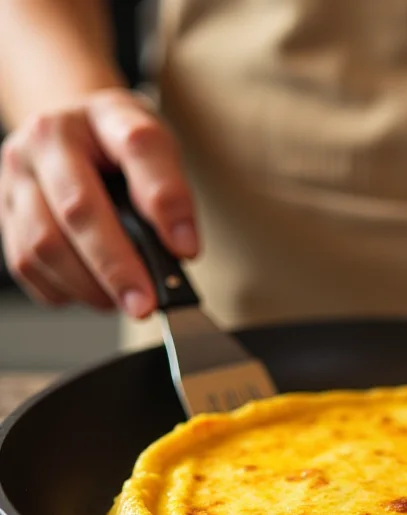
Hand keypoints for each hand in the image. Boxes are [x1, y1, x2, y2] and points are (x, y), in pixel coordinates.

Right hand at [0, 88, 198, 316]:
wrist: (74, 133)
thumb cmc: (118, 147)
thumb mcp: (160, 150)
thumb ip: (172, 192)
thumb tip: (180, 248)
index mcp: (99, 117)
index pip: (139, 149)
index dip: (166, 202)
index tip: (186, 250)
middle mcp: (46, 141)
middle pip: (78, 211)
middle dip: (116, 267)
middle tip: (144, 303)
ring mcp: (15, 177)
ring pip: (43, 246)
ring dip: (89, 286)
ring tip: (122, 299)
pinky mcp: (3, 212)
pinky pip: (26, 265)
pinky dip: (64, 289)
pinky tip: (92, 289)